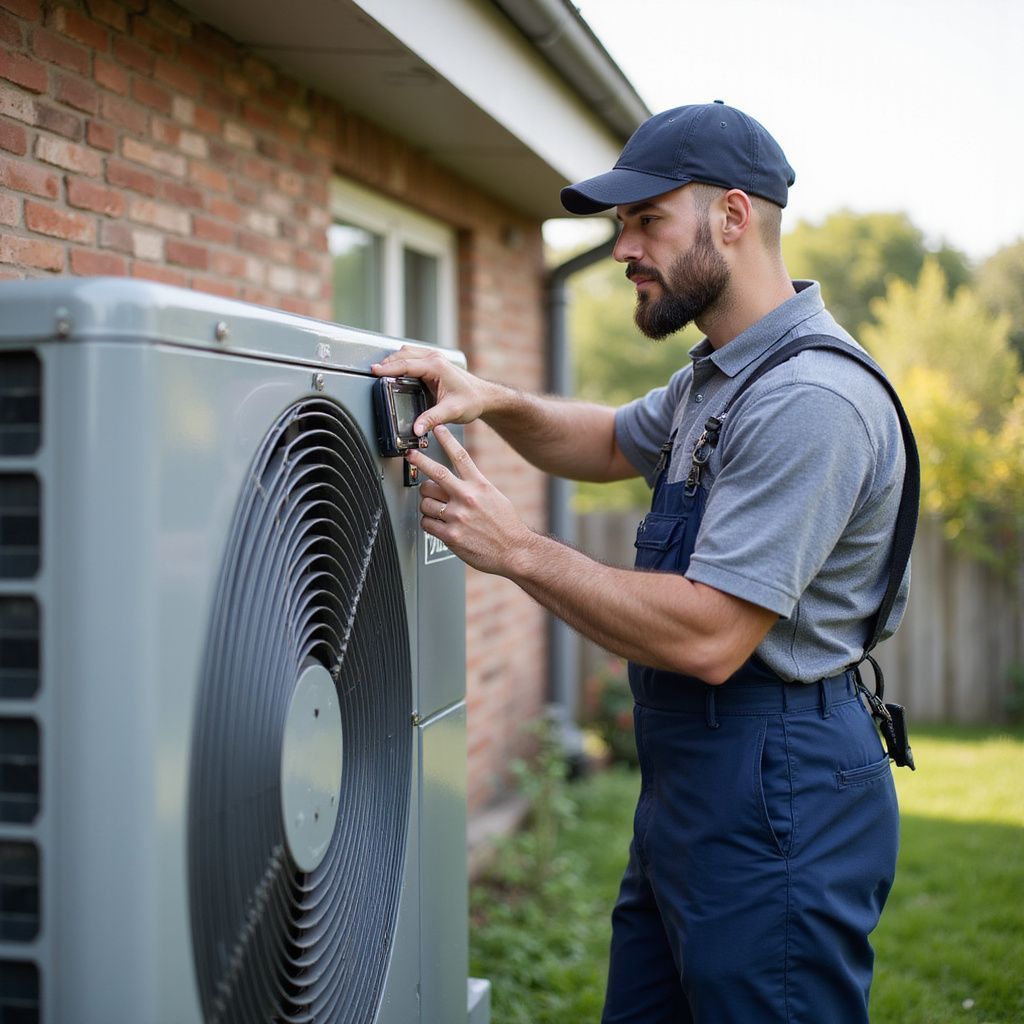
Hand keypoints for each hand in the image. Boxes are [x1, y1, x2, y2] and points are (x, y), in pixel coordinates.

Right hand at [371, 345, 491, 436]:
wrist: (483, 397)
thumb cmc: (472, 401)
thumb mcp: (452, 412)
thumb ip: (432, 420)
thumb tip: (417, 428)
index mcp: (436, 366)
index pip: (406, 365)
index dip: (388, 368)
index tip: (374, 372)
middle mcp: (434, 359)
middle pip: (403, 355)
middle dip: (387, 363)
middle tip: (373, 372)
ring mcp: (433, 359)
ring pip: (406, 353)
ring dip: (394, 360)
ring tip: (381, 371)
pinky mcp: (433, 364)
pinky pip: (412, 357)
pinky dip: (401, 362)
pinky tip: (396, 370)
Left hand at [407, 425, 533, 575]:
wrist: (514, 551)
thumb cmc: (506, 525)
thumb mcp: (494, 496)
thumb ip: (475, 485)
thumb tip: (458, 478)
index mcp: (480, 486)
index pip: (460, 456)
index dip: (446, 440)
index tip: (437, 428)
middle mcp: (467, 498)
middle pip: (435, 474)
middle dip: (420, 462)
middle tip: (411, 456)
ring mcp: (457, 517)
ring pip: (425, 502)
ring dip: (426, 504)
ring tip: (436, 508)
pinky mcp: (450, 535)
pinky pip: (426, 523)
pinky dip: (429, 523)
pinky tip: (438, 524)